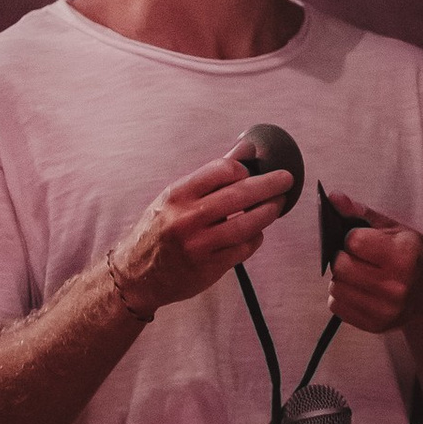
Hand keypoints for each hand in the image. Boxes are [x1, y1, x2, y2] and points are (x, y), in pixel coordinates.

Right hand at [111, 154, 294, 314]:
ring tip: (277, 205)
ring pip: (247, 224)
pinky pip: (244, 248)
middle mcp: (187, 219)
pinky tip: (257, 232)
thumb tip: (245, 149)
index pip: (221, 170)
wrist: (136, 275)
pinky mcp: (210, 267)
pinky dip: (256, 237)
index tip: (251, 172)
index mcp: (177, 195)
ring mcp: (199, 245)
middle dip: (269, 185)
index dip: (243, 169)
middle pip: (240, 195)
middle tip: (286, 180)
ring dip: (268, 212)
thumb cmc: (159, 231)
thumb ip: (211, 176)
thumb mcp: (175, 199)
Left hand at [324, 193, 422, 336]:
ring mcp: (386, 309)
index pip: (353, 241)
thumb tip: (333, 198)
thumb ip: (363, 213)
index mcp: (403, 256)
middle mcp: (396, 285)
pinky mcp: (376, 325)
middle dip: (343, 257)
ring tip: (359, 274)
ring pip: (335, 287)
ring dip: (341, 278)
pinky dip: (342, 296)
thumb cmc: (415, 257)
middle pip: (341, 266)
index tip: (363, 240)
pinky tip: (359, 290)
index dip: (353, 237)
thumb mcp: (397, 230)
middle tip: (357, 257)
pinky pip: (337, 307)